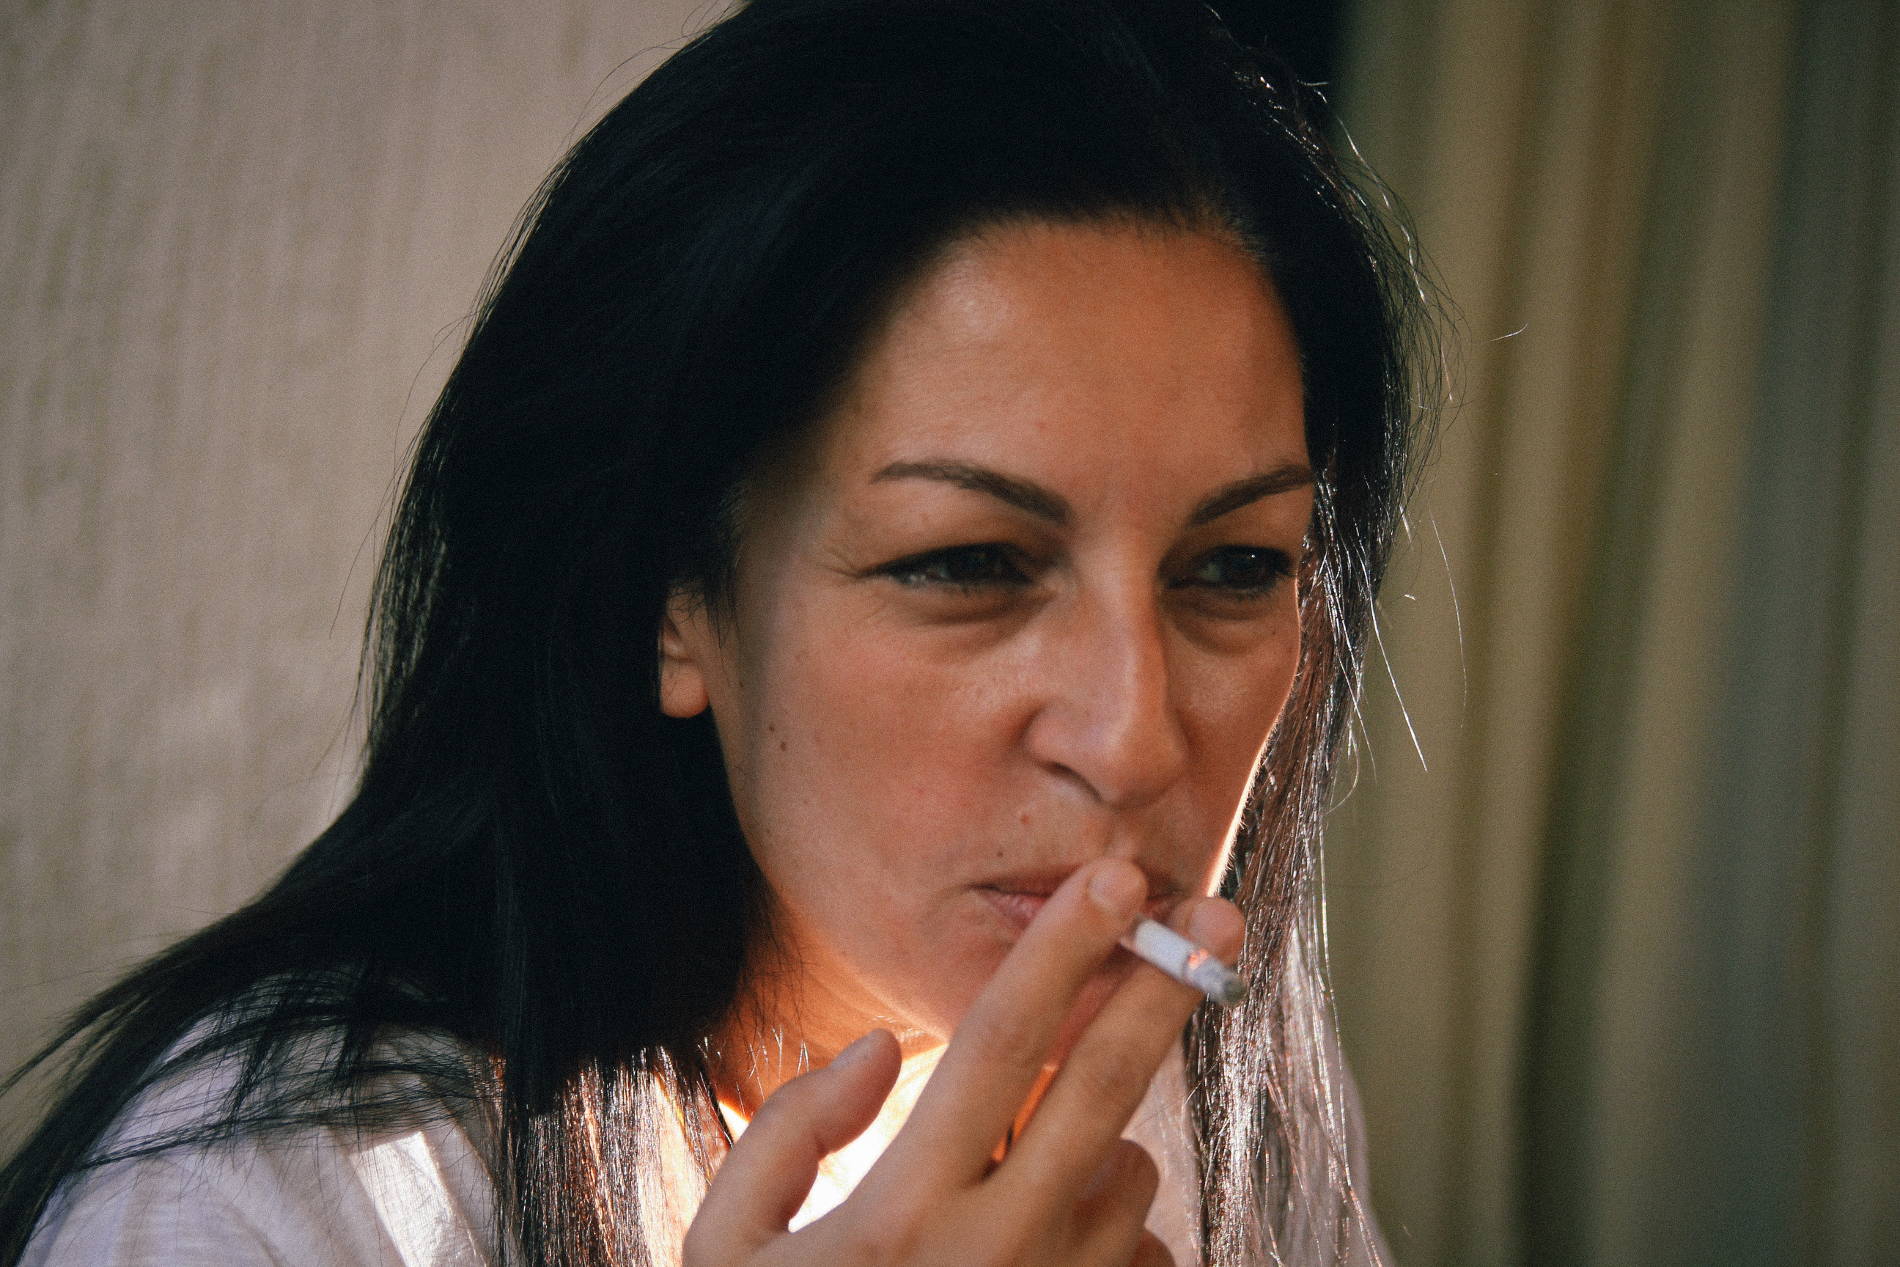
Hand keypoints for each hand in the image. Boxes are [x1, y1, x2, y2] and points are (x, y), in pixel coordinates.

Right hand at [683, 858, 1243, 1266]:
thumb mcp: (723, 1250)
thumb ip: (788, 1130)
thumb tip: (885, 1048)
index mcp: (900, 1215)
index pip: (999, 1044)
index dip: (1062, 946)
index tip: (1115, 875)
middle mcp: (999, 1256)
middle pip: (1108, 1087)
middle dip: (1165, 984)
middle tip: (1216, 913)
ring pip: (1125, 1171)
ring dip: (1093, 1151)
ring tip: (1009, 1206)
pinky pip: (1138, 1249)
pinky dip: (1104, 1231)